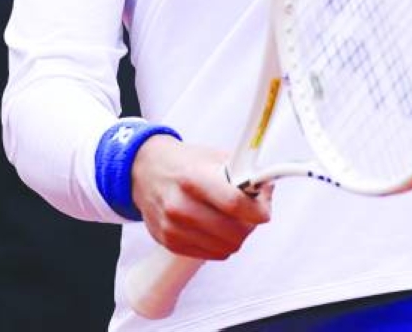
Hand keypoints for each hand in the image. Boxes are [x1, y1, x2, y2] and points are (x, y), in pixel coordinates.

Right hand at [131, 135, 271, 259]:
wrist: (145, 170)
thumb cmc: (183, 162)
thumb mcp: (212, 156)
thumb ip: (240, 172)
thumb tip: (266, 188)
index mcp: (193, 178)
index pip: (234, 203)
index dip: (257, 210)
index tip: (264, 209)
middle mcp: (180, 205)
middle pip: (233, 232)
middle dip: (250, 224)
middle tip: (251, 213)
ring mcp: (173, 228)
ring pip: (225, 248)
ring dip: (237, 235)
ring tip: (234, 219)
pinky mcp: (170, 243)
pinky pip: (211, 254)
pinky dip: (221, 243)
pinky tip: (217, 227)